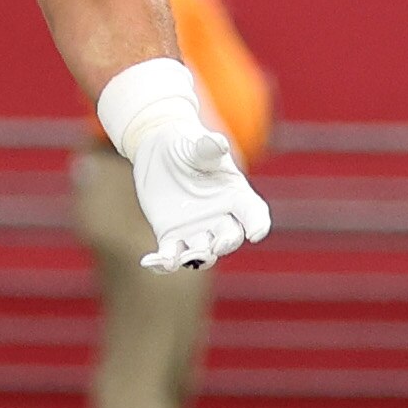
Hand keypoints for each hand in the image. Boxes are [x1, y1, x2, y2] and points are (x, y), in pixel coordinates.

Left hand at [102, 61, 271, 268]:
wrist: (159, 149)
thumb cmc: (187, 143)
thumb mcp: (198, 144)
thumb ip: (208, 148)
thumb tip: (218, 142)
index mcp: (236, 195)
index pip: (254, 213)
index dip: (258, 224)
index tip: (255, 233)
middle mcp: (220, 218)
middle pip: (230, 238)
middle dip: (225, 244)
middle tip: (215, 247)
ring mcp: (196, 230)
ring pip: (202, 253)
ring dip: (195, 259)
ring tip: (182, 259)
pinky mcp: (170, 236)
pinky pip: (170, 256)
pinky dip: (163, 264)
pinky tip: (149, 262)